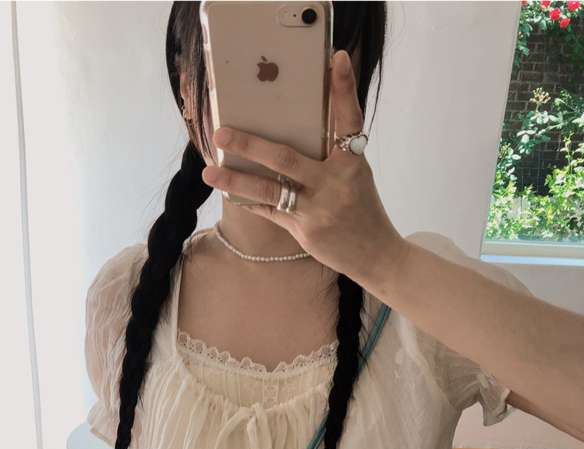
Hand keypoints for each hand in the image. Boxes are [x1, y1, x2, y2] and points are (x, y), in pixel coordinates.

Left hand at [201, 50, 405, 286]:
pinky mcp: (305, 231)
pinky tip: (227, 190)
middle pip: (286, 158)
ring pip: (269, 190)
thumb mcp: (356, 175)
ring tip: (208, 172)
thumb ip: (330, 154)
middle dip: (250, 146)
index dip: (343, 89)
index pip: (348, 120)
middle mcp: (334, 184)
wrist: (375, 254)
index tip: (335, 59)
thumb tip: (294, 129)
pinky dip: (248, 200)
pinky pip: (269, 212)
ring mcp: (317, 210)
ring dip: (235, 181)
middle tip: (221, 132)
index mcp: (352, 164)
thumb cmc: (362, 208)